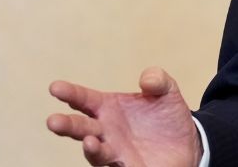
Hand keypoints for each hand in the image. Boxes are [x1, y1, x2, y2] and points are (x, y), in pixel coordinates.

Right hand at [46, 67, 201, 166]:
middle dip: (67, 125)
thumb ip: (158, 80)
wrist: (185, 143)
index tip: (55, 87)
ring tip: (89, 141)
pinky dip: (112, 165)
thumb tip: (146, 80)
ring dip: (90, 148)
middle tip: (53, 121)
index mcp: (108, 107)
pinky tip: (113, 160)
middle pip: (81, 128)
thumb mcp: (166, 92)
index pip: (84, 99)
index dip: (70, 93)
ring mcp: (114, 151)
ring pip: (96, 152)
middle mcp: (105, 131)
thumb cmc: (166, 116)